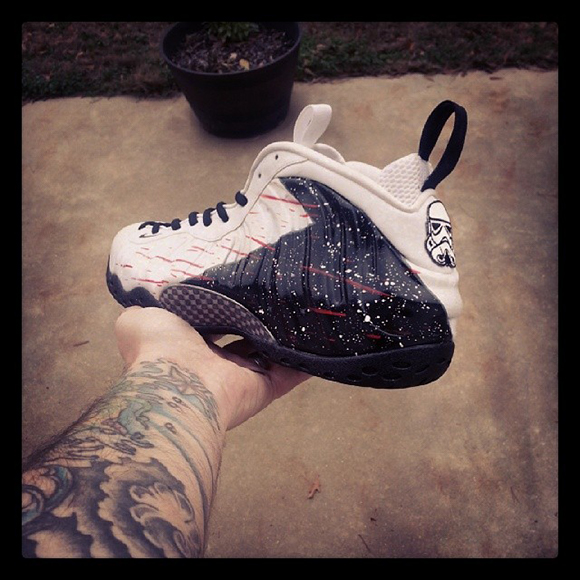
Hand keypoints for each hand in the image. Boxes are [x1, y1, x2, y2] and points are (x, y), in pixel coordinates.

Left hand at [115, 306, 308, 429]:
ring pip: (270, 352)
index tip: (241, 282)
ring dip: (284, 335)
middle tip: (275, 291)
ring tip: (302, 307)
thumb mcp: (137, 320)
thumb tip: (142, 300)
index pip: (213, 322)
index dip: (225, 303)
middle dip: (257, 317)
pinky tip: (322, 339)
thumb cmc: (157, 350)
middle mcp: (217, 362)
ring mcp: (243, 377)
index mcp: (191, 345)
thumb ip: (141, 309)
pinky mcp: (265, 387)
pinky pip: (292, 372)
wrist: (176, 385)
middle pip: (245, 336)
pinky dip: (308, 359)